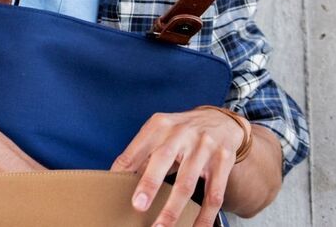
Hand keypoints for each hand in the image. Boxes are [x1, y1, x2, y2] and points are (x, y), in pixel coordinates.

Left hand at [110, 108, 245, 226]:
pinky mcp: (223, 162)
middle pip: (163, 160)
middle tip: (138, 206)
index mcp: (160, 125)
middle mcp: (182, 133)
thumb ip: (142, 153)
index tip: (112, 185)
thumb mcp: (160, 132)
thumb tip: (118, 177)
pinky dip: (205, 215)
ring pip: (187, 183)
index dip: (125, 167)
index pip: (137, 148)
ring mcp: (204, 147)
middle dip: (150, 184)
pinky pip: (214, 194)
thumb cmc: (182, 131)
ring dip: (173, 208)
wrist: (220, 120)